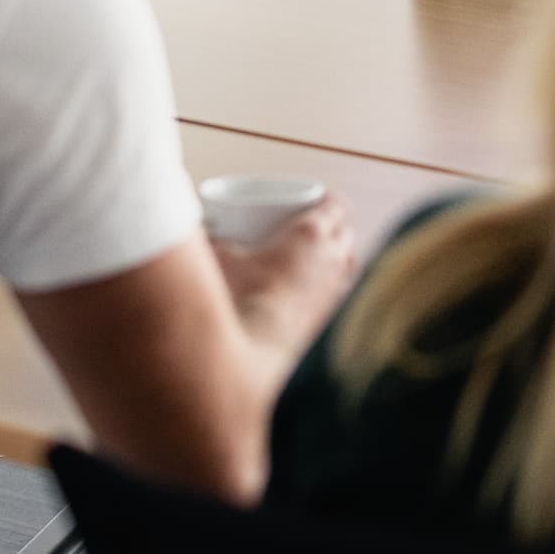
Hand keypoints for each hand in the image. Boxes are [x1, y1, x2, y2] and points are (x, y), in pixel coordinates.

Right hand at [211, 195, 356, 366]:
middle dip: (334, 223)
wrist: (252, 355)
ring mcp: (335, 291)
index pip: (335, 205)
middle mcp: (333, 260)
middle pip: (346, 231)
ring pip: (348, 261)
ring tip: (318, 253)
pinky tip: (317, 288)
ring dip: (338, 252)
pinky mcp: (328, 319)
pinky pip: (341, 290)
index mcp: (312, 235)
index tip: (316, 198)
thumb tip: (206, 234)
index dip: (327, 198)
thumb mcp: (221, 259)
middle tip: (313, 223)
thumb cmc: (239, 301)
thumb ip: (214, 240)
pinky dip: (334, 282)